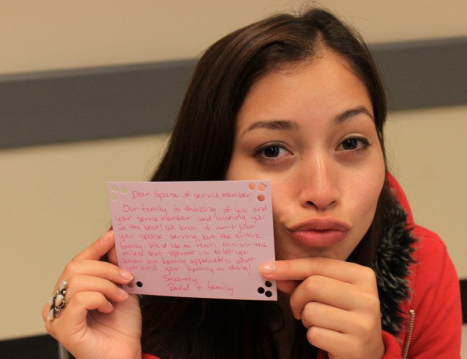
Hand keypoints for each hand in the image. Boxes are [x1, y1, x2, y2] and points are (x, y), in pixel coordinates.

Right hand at [43, 231, 141, 358]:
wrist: (126, 353)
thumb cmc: (122, 326)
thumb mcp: (123, 289)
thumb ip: (116, 268)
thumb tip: (115, 243)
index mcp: (71, 290)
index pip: (79, 261)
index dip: (95, 246)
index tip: (113, 236)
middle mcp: (59, 301)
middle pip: (75, 267)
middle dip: (106, 269)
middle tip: (126, 278)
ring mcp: (57, 315)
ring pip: (78, 282)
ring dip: (107, 286)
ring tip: (120, 298)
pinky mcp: (62, 328)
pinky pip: (78, 300)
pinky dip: (99, 298)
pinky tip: (109, 308)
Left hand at [260, 257, 384, 358]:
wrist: (365, 352)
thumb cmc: (341, 315)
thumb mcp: (329, 291)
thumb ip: (303, 279)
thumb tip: (273, 272)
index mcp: (363, 276)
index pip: (319, 264)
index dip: (289, 267)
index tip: (266, 269)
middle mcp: (368, 297)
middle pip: (313, 285)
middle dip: (297, 298)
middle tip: (299, 309)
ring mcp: (363, 323)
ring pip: (311, 311)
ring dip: (305, 319)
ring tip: (319, 323)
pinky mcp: (354, 346)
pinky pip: (314, 334)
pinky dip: (312, 336)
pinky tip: (327, 338)